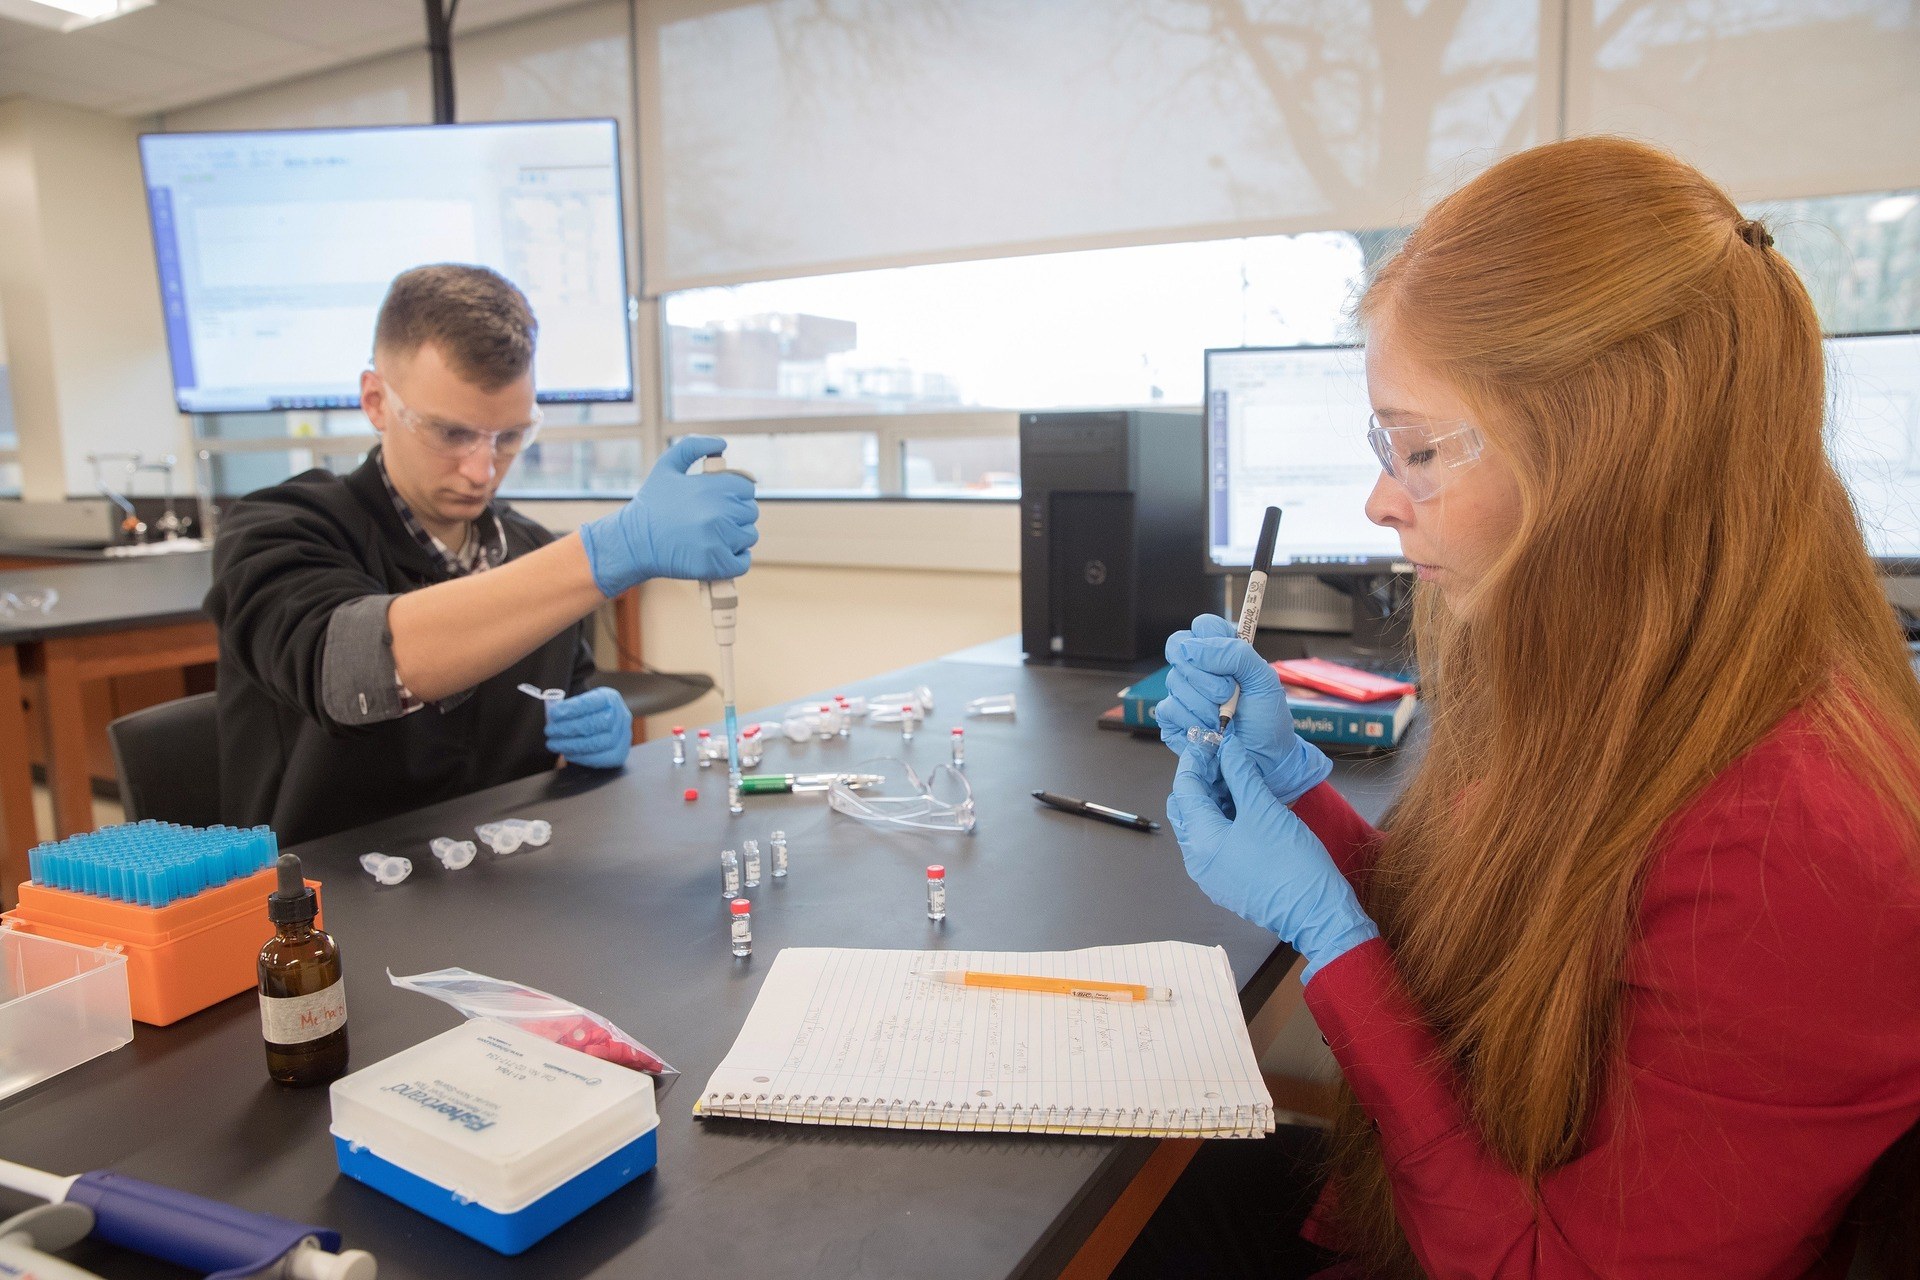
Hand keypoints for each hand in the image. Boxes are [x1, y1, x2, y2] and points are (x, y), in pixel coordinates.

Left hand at [546, 686, 632, 768]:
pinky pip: (601, 758)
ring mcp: (624, 735)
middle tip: (550, 731)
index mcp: (610, 698)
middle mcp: (621, 715)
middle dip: (569, 729)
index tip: (554, 714)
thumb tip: (552, 715)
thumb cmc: (584, 714)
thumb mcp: (578, 704)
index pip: (592, 702)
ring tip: (554, 744)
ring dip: (572, 745)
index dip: (572, 709)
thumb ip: (566, 708)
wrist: (600, 725)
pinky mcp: (620, 753)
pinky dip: (581, 757)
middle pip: (596, 723)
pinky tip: (567, 753)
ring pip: (599, 742)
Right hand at [577, 436, 758, 595]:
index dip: (735, 494)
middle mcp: (720, 513)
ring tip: (714, 537)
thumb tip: (722, 443)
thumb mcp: (666, 466)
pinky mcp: (716, 564)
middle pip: (749, 513)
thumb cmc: (651, 505)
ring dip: (736, 537)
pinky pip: (742, 562)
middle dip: (735, 515)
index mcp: (714, 488)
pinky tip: (721, 554)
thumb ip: (693, 447)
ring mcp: (719, 540)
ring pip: (748, 536)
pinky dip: (736, 559)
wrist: (633, 543)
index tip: (722, 501)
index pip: (747, 489)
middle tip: (715, 520)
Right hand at [1155, 614, 1331, 804]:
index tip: (1227, 661)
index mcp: (1221, 653)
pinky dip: (1192, 722)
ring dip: (1205, 705)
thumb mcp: (1264, 681)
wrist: (1265, 761)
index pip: (1201, 626)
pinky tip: (1208, 731)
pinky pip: (1169, 709)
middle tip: (1229, 694)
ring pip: (1175, 682)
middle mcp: (1197, 669)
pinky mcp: (1171, 719)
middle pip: (1179, 650)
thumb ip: (1237, 654)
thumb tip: (1193, 648)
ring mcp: (1181, 693)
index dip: (1209, 640)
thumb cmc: (1267, 721)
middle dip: (1208, 677)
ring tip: (1224, 720)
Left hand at [1168, 736, 1377, 982]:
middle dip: (1202, 779)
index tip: (1209, 740)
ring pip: (1201, 826)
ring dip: (1214, 799)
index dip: (1195, 761)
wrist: (1318, 914)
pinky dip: (1223, 820)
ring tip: (1236, 775)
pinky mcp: (1228, 881)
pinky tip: (1243, 803)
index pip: (1184, 790)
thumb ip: (1241, 775)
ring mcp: (1211, 874)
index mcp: (1200, 841)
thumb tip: (1228, 748)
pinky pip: (1216, 843)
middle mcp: (1197, 860)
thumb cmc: (1292, 863)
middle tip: (1224, 756)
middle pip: (1187, 808)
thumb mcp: (1265, 809)